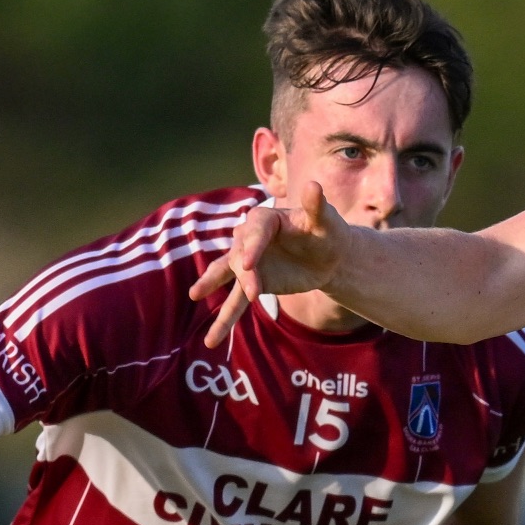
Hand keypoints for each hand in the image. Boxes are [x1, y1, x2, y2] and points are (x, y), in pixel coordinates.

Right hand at [188, 182, 351, 346]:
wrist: (329, 256)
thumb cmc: (328, 232)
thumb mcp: (327, 221)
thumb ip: (317, 206)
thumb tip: (314, 185)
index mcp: (265, 219)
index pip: (255, 231)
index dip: (252, 247)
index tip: (250, 265)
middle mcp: (249, 239)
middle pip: (239, 255)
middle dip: (243, 272)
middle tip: (253, 290)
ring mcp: (247, 263)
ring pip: (227, 276)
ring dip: (212, 286)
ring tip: (194, 294)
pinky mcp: (251, 284)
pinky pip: (235, 301)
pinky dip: (225, 320)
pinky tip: (212, 339)